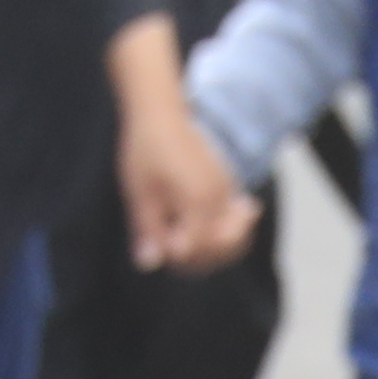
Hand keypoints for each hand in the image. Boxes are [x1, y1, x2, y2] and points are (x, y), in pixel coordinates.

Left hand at [121, 96, 257, 271]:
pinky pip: (238, 226)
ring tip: (184, 238)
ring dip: (210, 250)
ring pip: (233, 242)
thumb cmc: (146, 149)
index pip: (194, 252)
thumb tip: (148, 264)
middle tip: (167, 242)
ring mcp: (229, 193)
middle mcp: (220, 199)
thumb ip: (148, 230)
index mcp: (197, 200)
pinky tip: (198, 227)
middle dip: (194, 258)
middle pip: (219, 251)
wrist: (162, 114)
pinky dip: (222, 236)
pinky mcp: (231, 189)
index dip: (172, 256)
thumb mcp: (139, 192)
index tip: (154, 242)